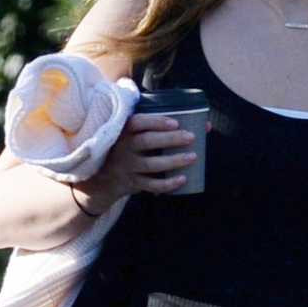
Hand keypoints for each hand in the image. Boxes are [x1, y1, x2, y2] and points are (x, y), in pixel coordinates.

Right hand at [75, 112, 197, 207]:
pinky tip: (183, 179)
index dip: (156, 122)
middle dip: (170, 139)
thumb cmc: (129, 147)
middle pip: (147, 142)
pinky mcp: (133, 182)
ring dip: (173, 161)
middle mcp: (124, 147)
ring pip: (151, 164)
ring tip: (193, 157)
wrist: (104, 177)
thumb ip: (158, 125)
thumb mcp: (133, 133)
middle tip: (191, 137)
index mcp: (124, 131)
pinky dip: (168, 183)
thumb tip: (203, 124)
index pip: (138, 122)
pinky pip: (151, 185)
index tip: (175, 122)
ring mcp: (128, 166)